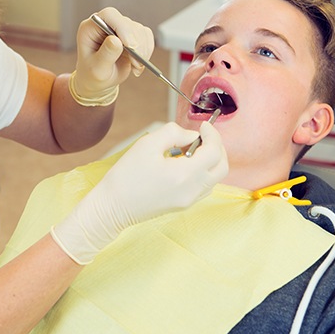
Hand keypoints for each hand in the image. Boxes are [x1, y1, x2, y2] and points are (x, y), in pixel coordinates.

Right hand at [51, 121, 227, 263]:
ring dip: (210, 160)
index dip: (212, 135)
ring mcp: (189, 200)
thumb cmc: (126, 175)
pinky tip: (184, 163)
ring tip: (188, 149)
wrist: (112, 207)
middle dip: (217, 148)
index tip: (203, 126)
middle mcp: (192, 190)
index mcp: (185, 175)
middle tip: (202, 136)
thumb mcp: (147, 144)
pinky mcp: (183, 205)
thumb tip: (191, 135)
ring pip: (215, 178)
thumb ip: (174, 133)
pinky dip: (202, 171)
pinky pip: (204, 186)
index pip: (214, 152)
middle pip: (222, 167)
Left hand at [70, 7, 153, 104]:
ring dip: (142, 51)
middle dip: (136, 45)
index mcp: (91, 27)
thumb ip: (106, 54)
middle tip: (136, 64)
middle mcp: (106, 24)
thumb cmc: (92, 74)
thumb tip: (116, 40)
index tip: (130, 46)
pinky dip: (147, 52)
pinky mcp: (132, 35)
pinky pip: (146, 36)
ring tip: (135, 68)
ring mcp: (120, 28)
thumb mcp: (97, 69)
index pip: (109, 15)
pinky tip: (138, 65)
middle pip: (128, 24)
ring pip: (140, 30)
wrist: (98, 80)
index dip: (122, 27)